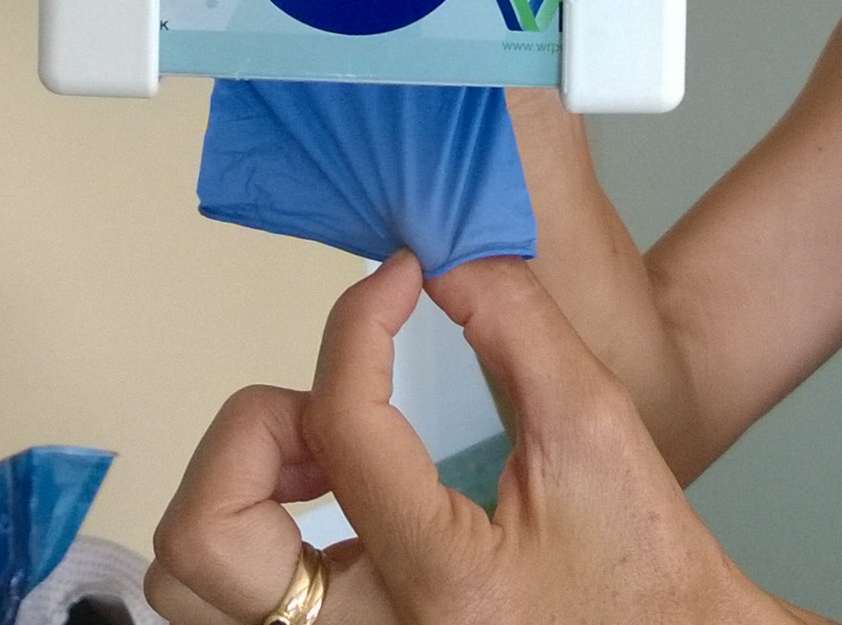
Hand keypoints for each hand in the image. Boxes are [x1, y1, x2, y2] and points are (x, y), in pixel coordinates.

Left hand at [145, 250, 803, 624]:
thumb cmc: (648, 568)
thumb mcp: (594, 425)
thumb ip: (512, 321)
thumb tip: (441, 251)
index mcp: (440, 584)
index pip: (338, 427)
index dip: (357, 322)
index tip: (397, 279)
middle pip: (202, 539)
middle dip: (254, 435)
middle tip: (328, 408)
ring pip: (194, 582)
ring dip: (240, 490)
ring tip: (323, 459)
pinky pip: (237, 598)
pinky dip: (257, 532)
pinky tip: (334, 501)